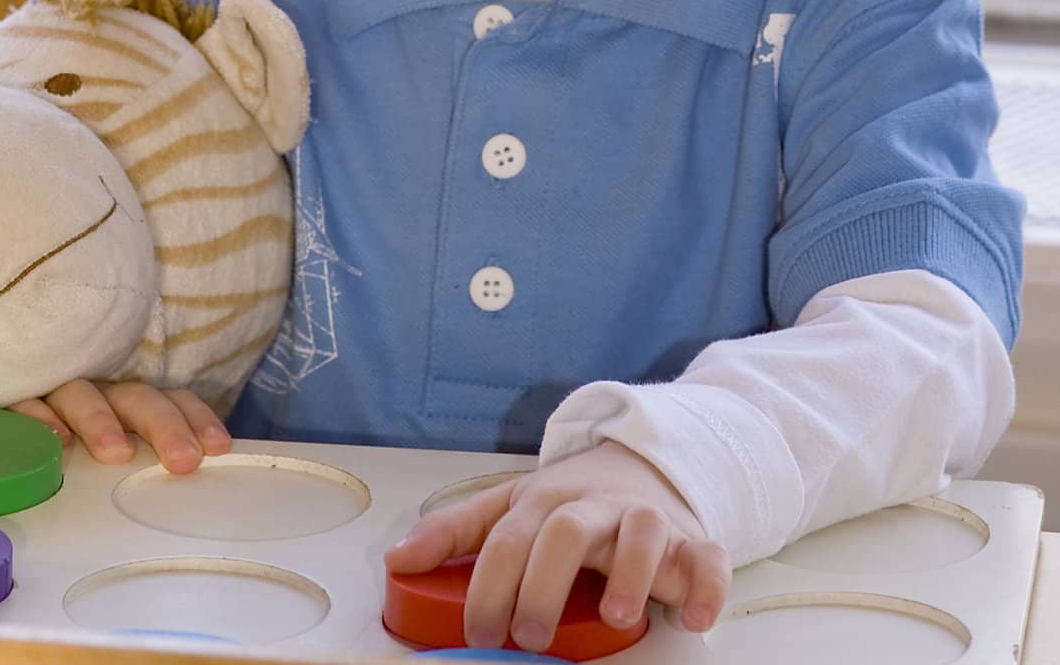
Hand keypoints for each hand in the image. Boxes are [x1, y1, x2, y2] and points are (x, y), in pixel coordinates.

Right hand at [10, 380, 232, 472]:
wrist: (0, 424)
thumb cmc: (74, 450)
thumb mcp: (117, 455)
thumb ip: (148, 464)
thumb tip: (195, 487)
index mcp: (129, 405)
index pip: (171, 400)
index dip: (196, 418)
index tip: (218, 448)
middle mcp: (100, 395)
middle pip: (136, 398)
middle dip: (163, 425)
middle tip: (183, 461)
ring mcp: (56, 396)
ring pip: (82, 394)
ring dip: (102, 420)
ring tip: (116, 453)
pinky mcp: (14, 401)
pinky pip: (26, 402)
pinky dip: (40, 417)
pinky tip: (53, 439)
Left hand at [383, 438, 731, 650]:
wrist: (639, 469)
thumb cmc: (568, 503)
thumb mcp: (510, 508)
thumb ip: (456, 532)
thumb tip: (396, 559)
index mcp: (546, 501)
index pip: (509, 536)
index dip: (489, 584)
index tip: (478, 631)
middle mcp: (594, 507)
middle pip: (567, 530)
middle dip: (545, 582)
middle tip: (530, 634)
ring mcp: (645, 520)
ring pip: (642, 532)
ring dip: (629, 572)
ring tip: (616, 615)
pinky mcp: (692, 541)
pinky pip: (708, 557)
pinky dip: (707, 585)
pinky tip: (695, 616)